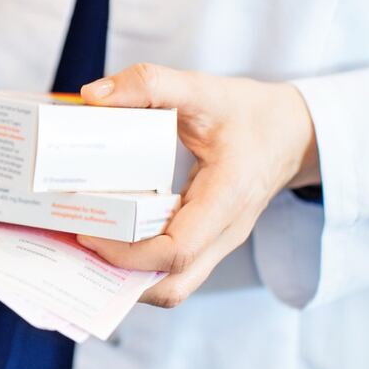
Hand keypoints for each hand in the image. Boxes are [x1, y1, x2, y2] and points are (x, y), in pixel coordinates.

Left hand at [77, 63, 320, 307]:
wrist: (292, 132)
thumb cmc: (248, 113)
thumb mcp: (201, 88)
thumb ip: (150, 84)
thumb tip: (93, 96)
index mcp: (227, 197)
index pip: (177, 249)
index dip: (127, 253)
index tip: (87, 231)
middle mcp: (225, 231)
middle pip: (173, 284)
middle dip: (120, 276)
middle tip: (77, 244)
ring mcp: (218, 242)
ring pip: (173, 284)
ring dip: (128, 277)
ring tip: (85, 247)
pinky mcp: (207, 241)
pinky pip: (172, 268)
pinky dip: (139, 265)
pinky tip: (107, 239)